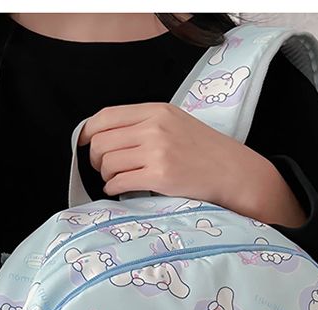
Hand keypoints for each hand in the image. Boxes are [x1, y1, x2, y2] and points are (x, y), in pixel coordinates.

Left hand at [79, 103, 307, 227]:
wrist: (232, 172)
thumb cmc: (204, 151)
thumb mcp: (175, 124)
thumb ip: (144, 124)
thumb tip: (106, 135)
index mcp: (156, 111)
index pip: (106, 116)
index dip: (88, 131)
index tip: (84, 143)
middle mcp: (154, 128)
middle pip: (102, 140)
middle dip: (96, 157)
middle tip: (104, 167)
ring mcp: (157, 152)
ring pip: (108, 162)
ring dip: (105, 174)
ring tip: (115, 179)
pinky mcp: (160, 176)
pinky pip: (120, 181)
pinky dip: (113, 187)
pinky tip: (119, 189)